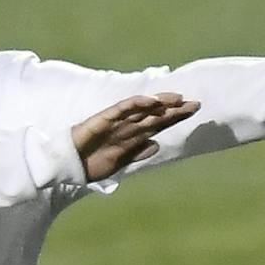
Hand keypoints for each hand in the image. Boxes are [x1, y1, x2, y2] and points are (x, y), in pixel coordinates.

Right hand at [73, 93, 198, 179]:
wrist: (69, 165)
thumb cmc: (92, 163)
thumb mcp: (120, 161)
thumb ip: (137, 153)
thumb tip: (156, 145)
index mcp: (133, 136)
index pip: (158, 123)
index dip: (176, 117)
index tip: (194, 111)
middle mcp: (128, 125)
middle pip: (156, 115)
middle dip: (175, 109)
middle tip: (196, 104)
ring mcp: (117, 121)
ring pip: (143, 109)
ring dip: (161, 103)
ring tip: (179, 99)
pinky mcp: (105, 118)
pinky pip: (124, 108)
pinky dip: (137, 103)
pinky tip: (152, 101)